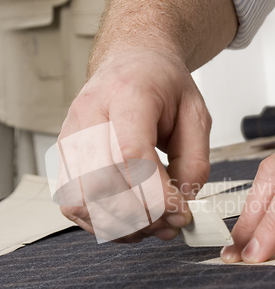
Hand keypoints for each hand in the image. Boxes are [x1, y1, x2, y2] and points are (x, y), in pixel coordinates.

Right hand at [58, 46, 211, 242]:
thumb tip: (181, 202)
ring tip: (151, 225)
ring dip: (119, 225)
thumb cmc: (160, 83)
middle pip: (101, 183)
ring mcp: (71, 136)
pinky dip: (100, 222)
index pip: (131, 153)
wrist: (131, 63)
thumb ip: (195, 160)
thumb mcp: (195, 113)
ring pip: (82, 199)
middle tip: (169, 223)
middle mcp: (90, 114)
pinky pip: (73, 203)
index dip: (155, 194)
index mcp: (127, 93)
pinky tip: (127, 221)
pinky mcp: (64, 157)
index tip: (179, 212)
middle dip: (140, 216)